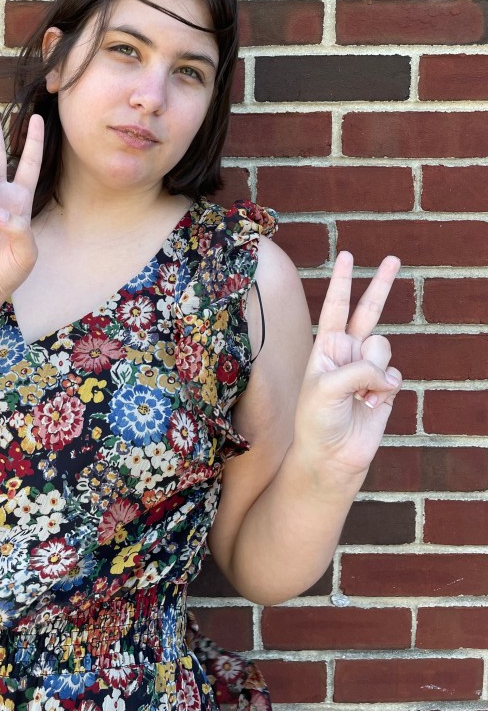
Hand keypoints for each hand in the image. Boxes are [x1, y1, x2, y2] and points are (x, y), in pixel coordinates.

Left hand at [294, 251, 401, 479]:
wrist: (331, 456)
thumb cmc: (317, 420)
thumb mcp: (325, 389)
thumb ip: (357, 370)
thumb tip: (388, 372)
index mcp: (326, 346)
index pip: (335, 306)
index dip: (341, 281)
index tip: (346, 255)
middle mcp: (348, 352)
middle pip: (368, 311)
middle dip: (380, 284)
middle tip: (393, 258)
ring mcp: (368, 368)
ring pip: (383, 348)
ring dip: (373, 371)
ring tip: (359, 395)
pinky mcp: (386, 388)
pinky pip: (395, 375)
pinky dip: (384, 390)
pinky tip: (371, 405)